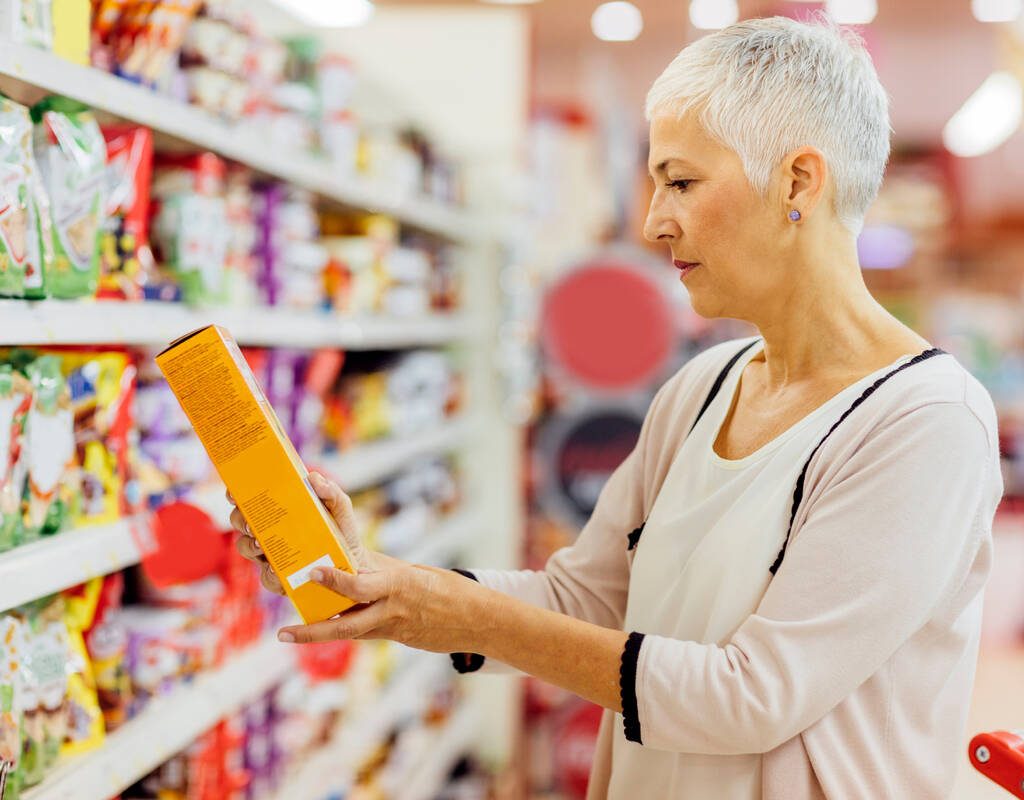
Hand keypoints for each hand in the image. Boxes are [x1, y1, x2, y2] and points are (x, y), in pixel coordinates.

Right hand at [229, 470, 398, 594]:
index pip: (251, 500)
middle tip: (248, 522)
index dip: (237, 495)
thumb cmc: (341, 532)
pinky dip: (270, 574)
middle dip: (239, 520)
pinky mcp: (279, 578)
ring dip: (248, 545)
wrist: (353, 565)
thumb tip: (313, 478)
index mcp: (280, 512)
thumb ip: (331, 492)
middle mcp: (269, 532)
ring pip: (246, 548)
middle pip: (241, 522)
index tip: (234, 494)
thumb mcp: (340, 509)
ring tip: (260, 545)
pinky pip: (266, 578)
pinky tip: (277, 571)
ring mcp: (270, 555)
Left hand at [276, 564, 486, 653]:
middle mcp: (390, 611)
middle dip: (313, 631)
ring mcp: (391, 629)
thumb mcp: (417, 573)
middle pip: (346, 626)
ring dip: (317, 634)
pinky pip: (362, 632)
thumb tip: (354, 566)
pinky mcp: (394, 638)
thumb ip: (385, 572)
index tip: (314, 572)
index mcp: (398, 587)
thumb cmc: (448, 588)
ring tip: (289, 635)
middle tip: (284, 633)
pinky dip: (342, 627)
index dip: (336, 582)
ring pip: (348, 634)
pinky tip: (320, 627)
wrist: (477, 621)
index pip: (361, 587)